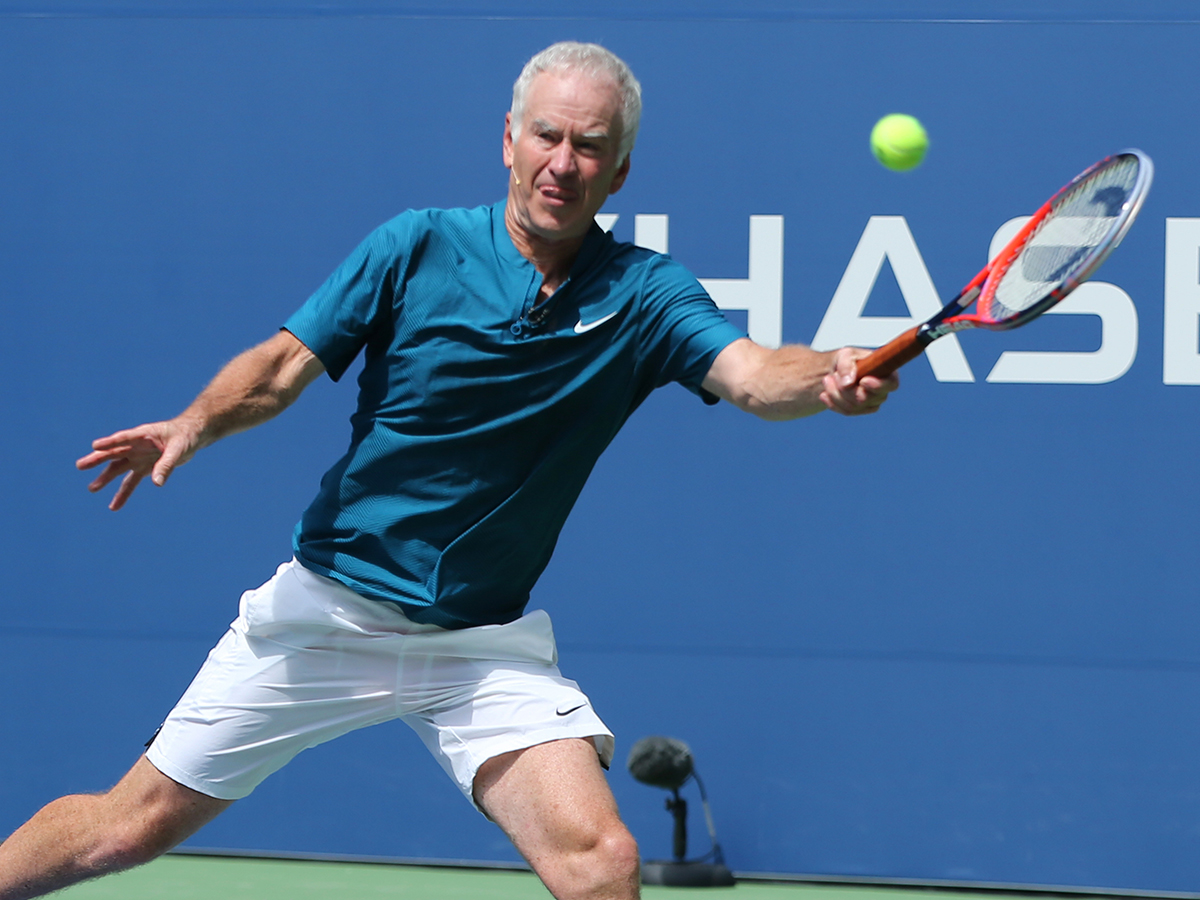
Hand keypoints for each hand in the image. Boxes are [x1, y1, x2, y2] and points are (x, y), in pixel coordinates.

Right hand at [76, 418, 201, 509]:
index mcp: (144, 435)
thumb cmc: (184, 436)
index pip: (124, 438)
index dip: (110, 442)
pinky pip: (130, 482)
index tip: (95, 446)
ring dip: (106, 479)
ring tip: (92, 489)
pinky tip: (114, 507)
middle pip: (114, 453)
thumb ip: (167, 464)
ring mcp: (138, 457)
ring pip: (118, 469)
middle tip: (80, 466)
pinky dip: (123, 494)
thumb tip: (156, 483)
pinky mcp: (143, 468)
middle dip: (97, 459)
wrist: (191, 436)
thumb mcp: (179, 449)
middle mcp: (136, 446)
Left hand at [819, 347, 898, 415]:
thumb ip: (846, 365)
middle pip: (866, 398)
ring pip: (854, 407)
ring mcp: (872, 402)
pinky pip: (847, 412)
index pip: (891, 384)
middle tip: (834, 375)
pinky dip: (833, 403)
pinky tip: (824, 394)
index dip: (878, 385)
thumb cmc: (846, 360)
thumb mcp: (845, 354)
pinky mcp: (860, 410)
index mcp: (886, 372)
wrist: (835, 371)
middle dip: (845, 388)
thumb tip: (848, 383)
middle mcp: (882, 390)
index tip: (863, 381)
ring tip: (827, 379)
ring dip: (836, 394)